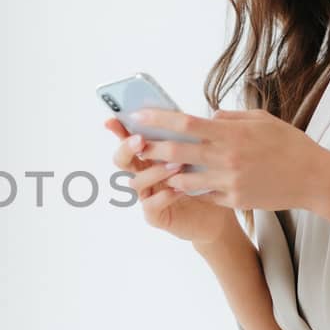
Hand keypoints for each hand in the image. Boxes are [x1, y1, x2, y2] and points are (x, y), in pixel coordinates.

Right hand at [104, 118, 233, 243]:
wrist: (217, 215)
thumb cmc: (205, 180)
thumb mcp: (196, 153)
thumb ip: (182, 136)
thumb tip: (178, 113)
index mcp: (149, 157)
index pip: (128, 140)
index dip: (118, 130)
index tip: (112, 119)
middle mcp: (143, 175)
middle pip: (121, 160)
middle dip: (127, 148)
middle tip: (140, 140)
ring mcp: (147, 196)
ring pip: (136, 182)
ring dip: (154, 171)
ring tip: (176, 165)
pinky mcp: (155, 216)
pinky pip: (151, 205)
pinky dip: (163, 196)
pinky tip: (179, 190)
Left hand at [124, 107, 329, 211]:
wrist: (315, 179)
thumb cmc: (289, 145)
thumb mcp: (262, 120)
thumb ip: (230, 118)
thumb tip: (206, 117)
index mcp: (232, 133)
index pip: (186, 123)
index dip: (158, 119)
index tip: (138, 116)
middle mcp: (226, 157)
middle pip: (176, 152)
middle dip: (151, 148)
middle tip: (135, 145)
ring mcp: (229, 181)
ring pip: (184, 179)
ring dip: (168, 174)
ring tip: (158, 168)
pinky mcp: (234, 200)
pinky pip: (204, 194)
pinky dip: (194, 189)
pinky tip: (187, 184)